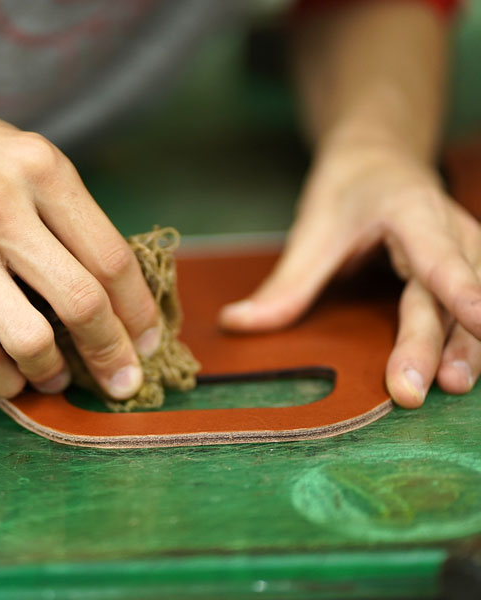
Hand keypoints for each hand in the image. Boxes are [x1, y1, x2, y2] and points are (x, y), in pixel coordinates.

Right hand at [0, 94, 160, 398]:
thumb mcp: (20, 155)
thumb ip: (64, 212)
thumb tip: (111, 289)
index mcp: (40, 168)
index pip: (112, 257)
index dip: (139, 311)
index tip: (147, 340)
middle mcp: (0, 206)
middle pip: (82, 303)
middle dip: (113, 356)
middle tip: (122, 381)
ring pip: (30, 342)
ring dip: (52, 373)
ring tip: (54, 375)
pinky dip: (3, 380)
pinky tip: (10, 376)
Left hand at [220, 140, 480, 407]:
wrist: (378, 161)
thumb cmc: (347, 190)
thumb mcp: (313, 229)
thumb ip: (286, 283)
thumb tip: (236, 322)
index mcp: (411, 212)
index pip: (438, 256)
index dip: (461, 290)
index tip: (480, 320)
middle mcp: (450, 231)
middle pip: (447, 294)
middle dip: (437, 344)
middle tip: (413, 390)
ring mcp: (466, 250)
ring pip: (474, 304)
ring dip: (468, 348)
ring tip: (451, 386)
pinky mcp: (467, 269)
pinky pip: (472, 306)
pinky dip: (471, 340)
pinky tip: (460, 370)